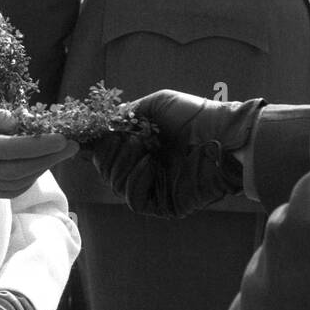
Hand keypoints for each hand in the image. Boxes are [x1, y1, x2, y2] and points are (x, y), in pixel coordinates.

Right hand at [0, 104, 77, 197]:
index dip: (40, 144)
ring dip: (45, 165)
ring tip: (62, 150)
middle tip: (74, 144)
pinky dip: (33, 174)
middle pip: (24, 168)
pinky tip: (43, 161)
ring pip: (23, 180)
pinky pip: (17, 187)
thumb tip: (25, 120)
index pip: (14, 149)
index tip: (62, 137)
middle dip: (51, 156)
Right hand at [91, 91, 264, 217]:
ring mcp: (153, 187)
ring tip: (141, 146)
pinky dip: (135, 180)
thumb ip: (125, 115)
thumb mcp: (155, 105)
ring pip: (116, 184)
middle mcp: (143, 167)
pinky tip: (148, 163)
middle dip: (109, 152)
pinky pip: (135, 200)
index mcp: (140, 146)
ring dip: (122, 163)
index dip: (94, 145)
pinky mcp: (163, 204)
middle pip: (106, 169)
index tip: (84, 135)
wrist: (225, 134)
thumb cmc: (195, 115)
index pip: (106, 152)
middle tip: (124, 138)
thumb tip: (98, 125)